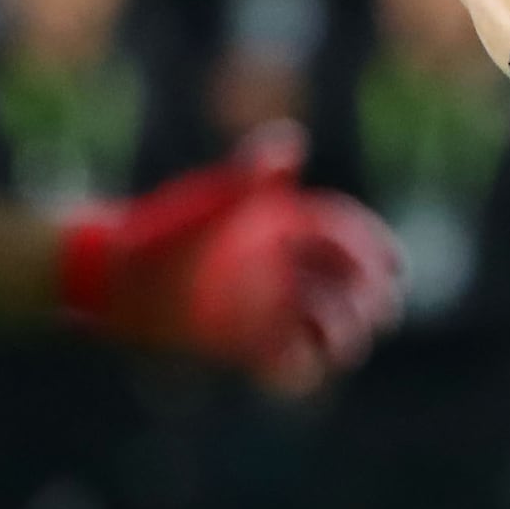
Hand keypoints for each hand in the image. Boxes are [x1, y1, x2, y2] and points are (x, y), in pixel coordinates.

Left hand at [59, 130, 405, 395]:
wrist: (115, 280)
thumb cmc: (162, 232)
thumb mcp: (210, 202)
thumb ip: (250, 175)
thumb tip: (292, 141)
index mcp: (283, 224)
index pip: (345, 234)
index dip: (375, 249)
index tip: (394, 265)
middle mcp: (284, 265)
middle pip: (348, 281)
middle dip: (371, 296)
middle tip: (376, 307)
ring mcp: (268, 305)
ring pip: (327, 323)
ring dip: (343, 333)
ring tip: (337, 340)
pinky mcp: (248, 342)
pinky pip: (289, 361)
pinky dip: (299, 367)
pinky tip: (294, 362)